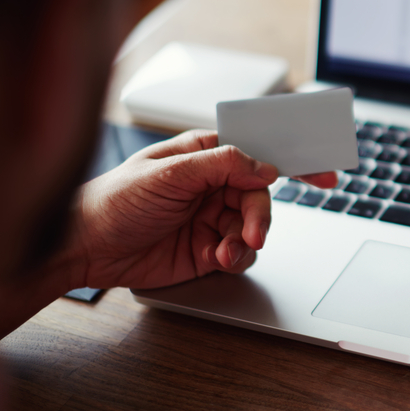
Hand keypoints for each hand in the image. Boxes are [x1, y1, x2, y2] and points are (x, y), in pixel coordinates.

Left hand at [71, 130, 336, 290]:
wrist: (85, 249)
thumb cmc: (114, 200)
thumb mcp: (168, 172)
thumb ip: (221, 165)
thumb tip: (265, 166)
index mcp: (205, 155)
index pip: (258, 150)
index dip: (293, 158)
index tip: (324, 172)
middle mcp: (214, 185)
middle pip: (261, 195)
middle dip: (261, 215)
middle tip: (253, 233)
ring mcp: (213, 218)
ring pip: (256, 226)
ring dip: (246, 240)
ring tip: (223, 252)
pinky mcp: (209, 249)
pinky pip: (243, 252)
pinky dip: (237, 257)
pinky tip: (217, 259)